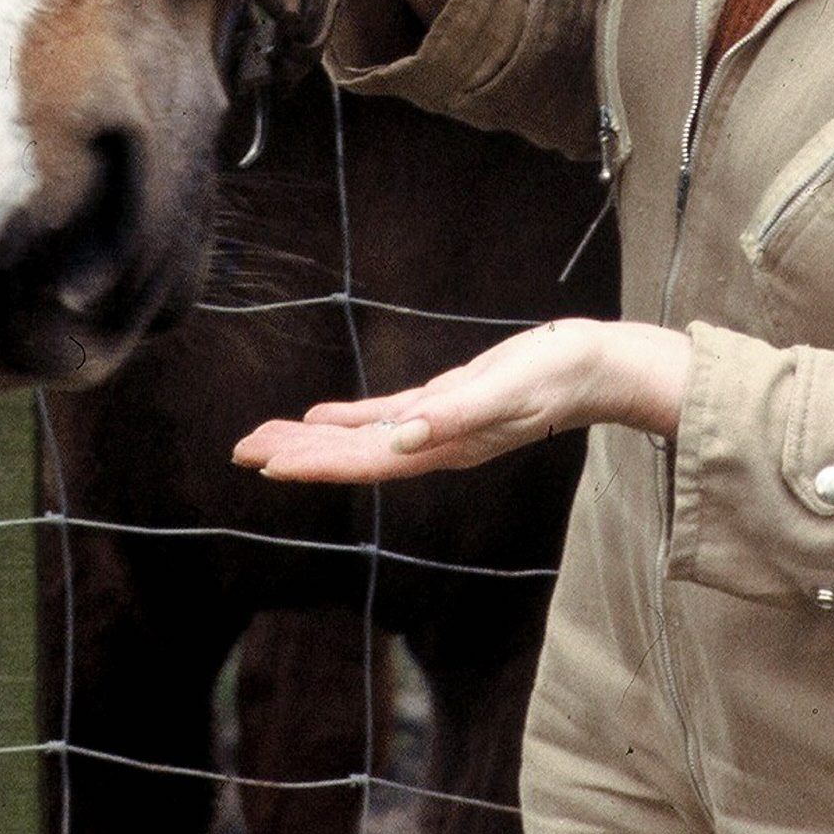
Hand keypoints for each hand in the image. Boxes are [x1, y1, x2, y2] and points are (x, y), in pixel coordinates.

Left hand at [232, 320, 691, 483]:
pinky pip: (386, 418)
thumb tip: (400, 441)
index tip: (266, 464)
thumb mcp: (503, 391)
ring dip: (314, 441)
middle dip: (297, 455)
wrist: (594, 368)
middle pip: (351, 457)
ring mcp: (438, 428)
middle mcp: (431, 446)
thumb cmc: (554, 377)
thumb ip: (454, 416)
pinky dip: (350, 420)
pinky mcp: (447, 404)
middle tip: (240, 452)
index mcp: (441, 448)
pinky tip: (323, 417)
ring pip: (362, 440)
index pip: (363, 462)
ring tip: (266, 440)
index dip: (313, 463)